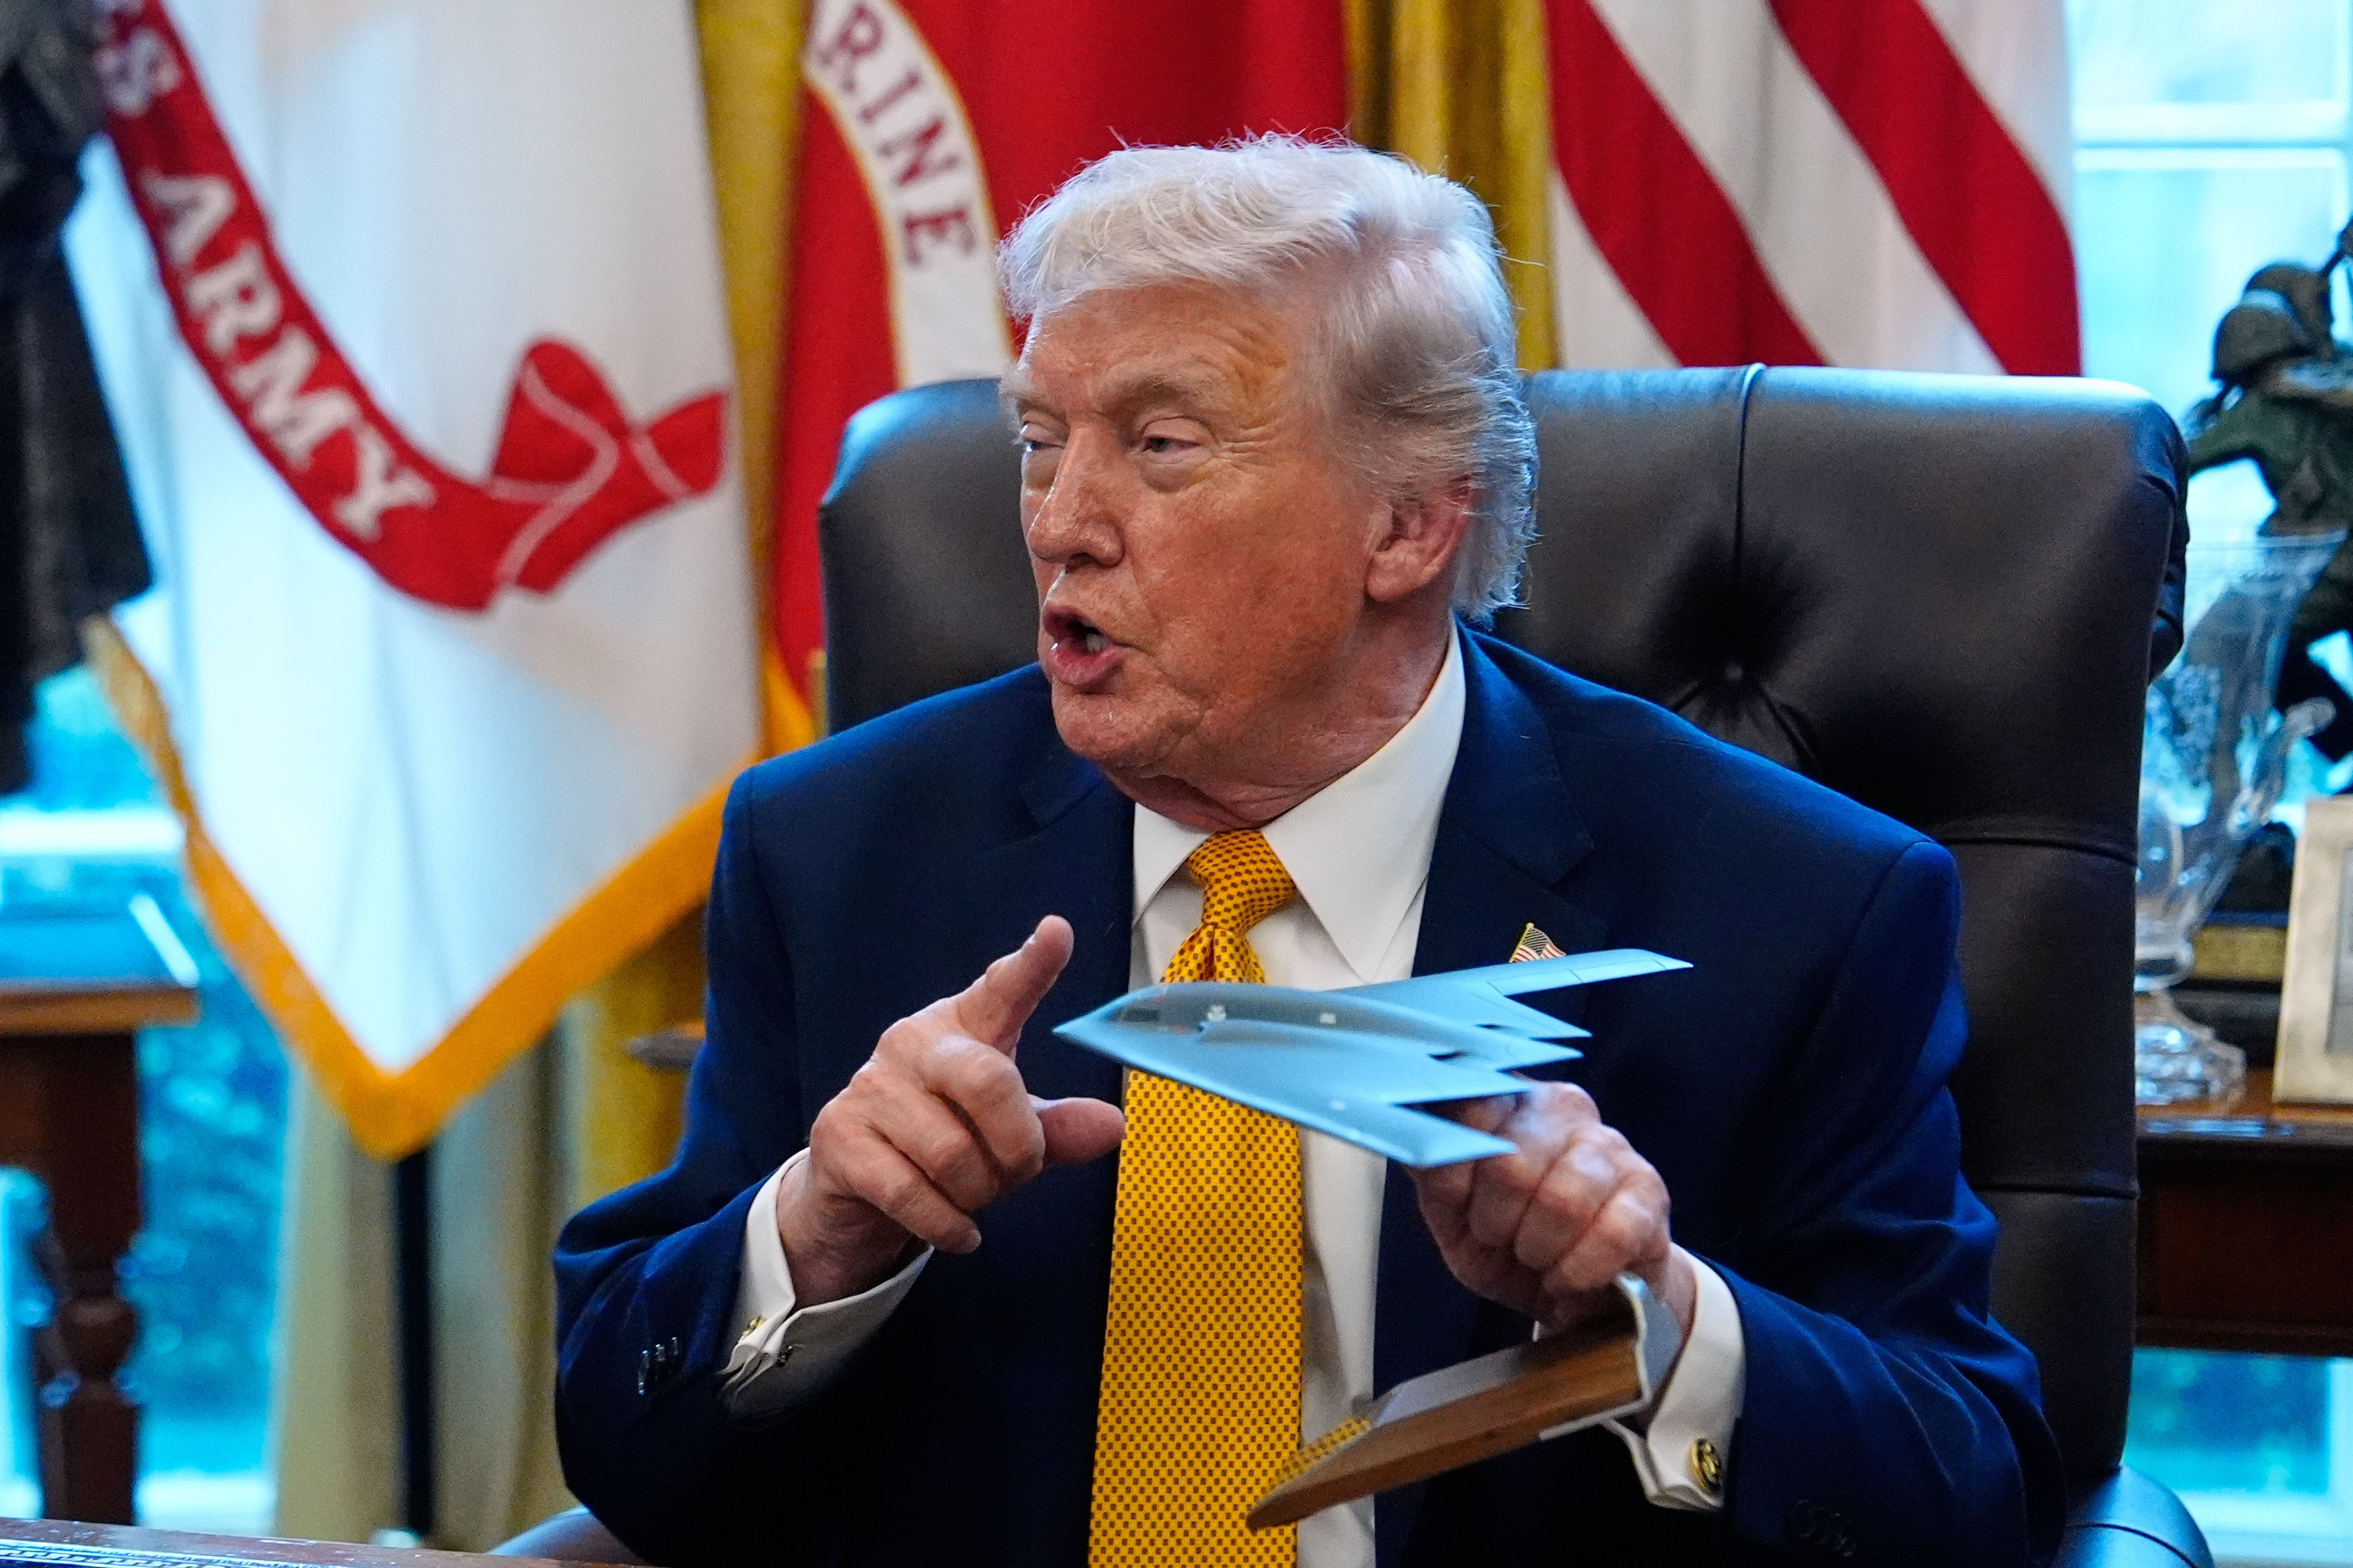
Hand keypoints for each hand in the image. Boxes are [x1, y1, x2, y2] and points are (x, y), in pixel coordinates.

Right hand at [777, 915, 1125, 1304]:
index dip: (1033, 964)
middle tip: (1019, 1172)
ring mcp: (871, 1087)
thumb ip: (1058, 1128)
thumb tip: (1113, 1125)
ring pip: (953, 1153)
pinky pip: (913, 1193)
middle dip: (1020, 1148)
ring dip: (979, 1194)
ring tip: (972, 1198)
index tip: (1058, 932)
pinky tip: (958, 1232)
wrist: (857, 1190)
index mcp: (964, 1027)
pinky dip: (948, 1225)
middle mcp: (914, 1043)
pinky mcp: (841, 1138)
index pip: (1002, 989)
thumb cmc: (947, 1142)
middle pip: (990, 1084)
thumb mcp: (1008, 1134)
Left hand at [1410, 1082, 1696, 1342]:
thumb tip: (1405, 1132)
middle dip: (1496, 1223)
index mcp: (1508, 1100)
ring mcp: (1612, 1145)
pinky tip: (1569, 1276)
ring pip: (1563, 1199)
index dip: (1455, 1171)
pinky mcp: (1650, 1191)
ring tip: (1538, 1258)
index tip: (1457, 1204)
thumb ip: (1431, 1170)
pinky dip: (1577, 1272)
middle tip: (1503, 1240)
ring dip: (1538, 1250)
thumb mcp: (1453, 1215)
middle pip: (1511, 1164)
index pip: (1470, 1104)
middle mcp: (1563, 1108)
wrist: (1577, 1292)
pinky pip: (1612, 1234)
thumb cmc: (1508, 1244)